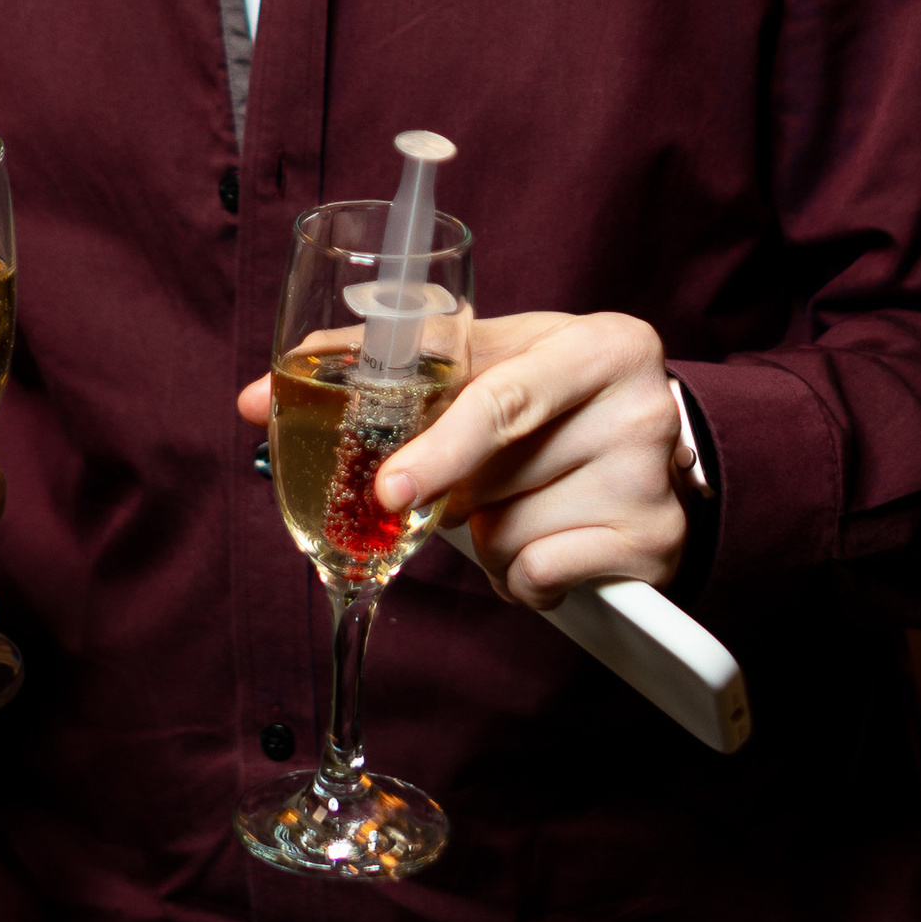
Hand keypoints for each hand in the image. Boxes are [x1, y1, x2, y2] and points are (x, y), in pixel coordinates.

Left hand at [238, 311, 690, 608]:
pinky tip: (550, 544)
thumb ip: (389, 368)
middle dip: (454, 496)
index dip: (436, 449)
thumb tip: (257, 399)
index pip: (500, 398)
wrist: (663, 453)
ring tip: (525, 505)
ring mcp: (651, 478)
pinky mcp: (656, 544)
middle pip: (494, 477)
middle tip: (457, 489)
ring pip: (508, 535)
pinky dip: (524, 578)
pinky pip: (541, 578)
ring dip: (488, 538)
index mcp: (601, 343)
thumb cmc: (558, 401)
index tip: (388, 491)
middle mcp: (638, 404)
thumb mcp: (498, 358)